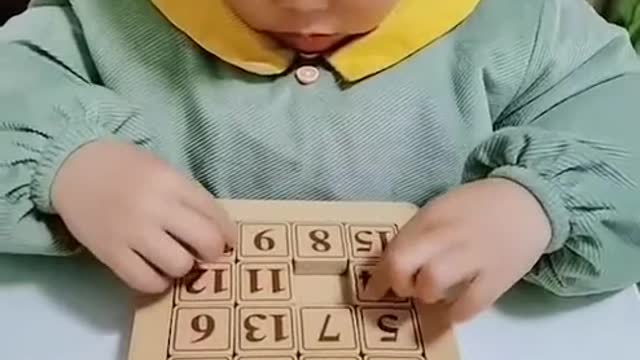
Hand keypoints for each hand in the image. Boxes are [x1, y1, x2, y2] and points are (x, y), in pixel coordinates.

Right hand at [51, 140, 235, 292]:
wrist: (74, 166)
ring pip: (179, 265)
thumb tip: (218, 231)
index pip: (215, 214)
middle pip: (206, 242)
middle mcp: (156, 207)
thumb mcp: (163, 170)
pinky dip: (157, 282)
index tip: (229, 241)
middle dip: (213, 252)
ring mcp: (132, 232)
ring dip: (184, 267)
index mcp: (172, 182)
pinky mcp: (110, 253)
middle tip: (206, 253)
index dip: (228, 233)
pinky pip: (145, 282)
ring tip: (175, 258)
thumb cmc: (126, 168)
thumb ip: (189, 196)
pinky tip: (155, 271)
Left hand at [365, 178, 551, 321]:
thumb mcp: (441, 210)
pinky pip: (471, 302)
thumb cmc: (477, 207)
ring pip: (432, 281)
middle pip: (402, 264)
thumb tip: (391, 265)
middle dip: (398, 284)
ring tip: (433, 293)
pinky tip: (455, 310)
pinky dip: (458, 312)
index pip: (392, 250)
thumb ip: (418, 233)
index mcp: (429, 218)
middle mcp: (446, 235)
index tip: (371, 292)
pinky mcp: (499, 274)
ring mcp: (473, 254)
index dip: (377, 277)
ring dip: (426, 294)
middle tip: (406, 289)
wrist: (528, 199)